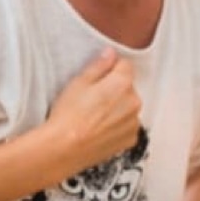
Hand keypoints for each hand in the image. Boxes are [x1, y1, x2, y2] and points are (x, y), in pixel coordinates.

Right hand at [47, 48, 141, 166]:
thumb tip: (110, 53)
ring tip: (94, 116)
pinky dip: (117, 125)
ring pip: (127, 107)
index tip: (97, 78)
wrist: (65, 147)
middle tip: (91, 99)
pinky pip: (127, 126)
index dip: (110, 68)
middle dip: (114, 89)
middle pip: (128, 87)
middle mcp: (134, 102)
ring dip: (117, 108)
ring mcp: (134, 122)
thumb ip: (99, 65)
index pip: (125, 65)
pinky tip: (99, 129)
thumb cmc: (68, 114)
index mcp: (122, 83)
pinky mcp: (130, 139)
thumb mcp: (78, 83)